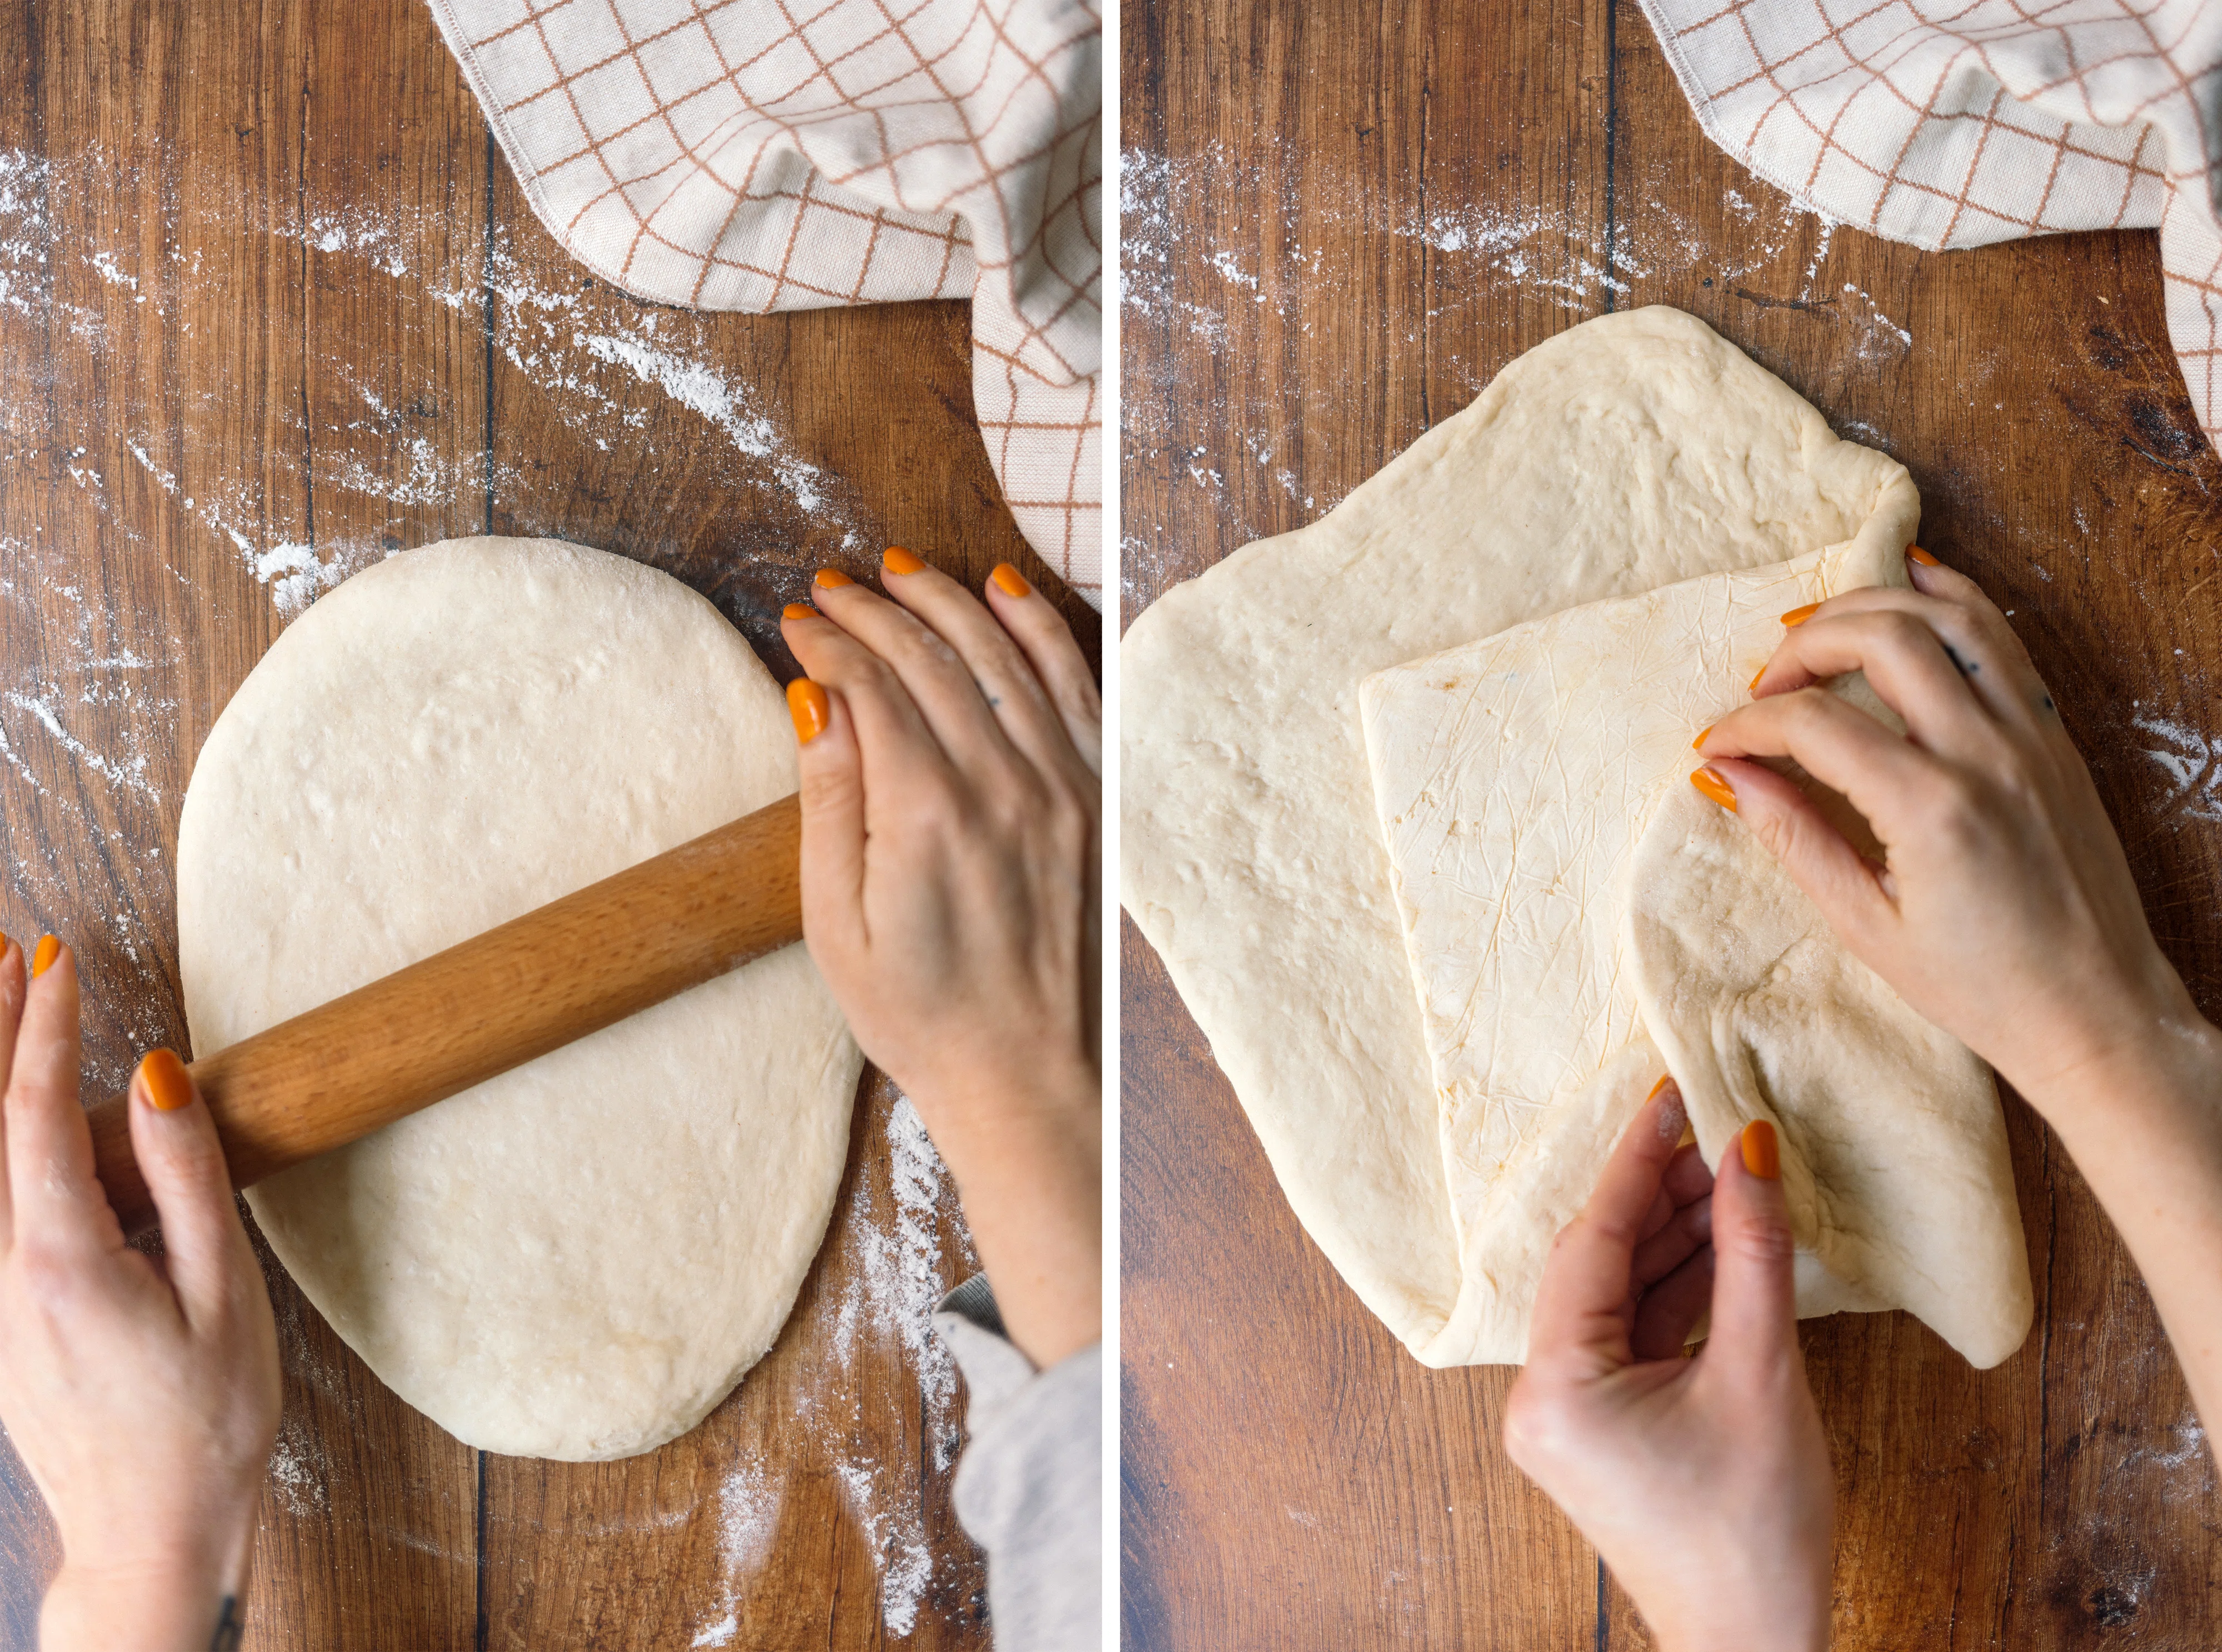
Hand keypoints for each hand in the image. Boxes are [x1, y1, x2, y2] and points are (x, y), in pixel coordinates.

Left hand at [0, 937, 280, 1651]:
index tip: (57, 958)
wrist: (152, 1529)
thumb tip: (157, 1077)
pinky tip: (8, 1117)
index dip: (44, 1026)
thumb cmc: (206, 1417)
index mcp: (60, 1260)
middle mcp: (1, 1274)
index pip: (36, 1112)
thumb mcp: (223, 1290)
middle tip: (5, 952)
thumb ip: (185, 1177)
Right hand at [781, 552, 1099, 1367]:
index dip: (828, 639)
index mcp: (927, 814)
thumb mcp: (836, 922)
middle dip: (874, 609)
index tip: (795, 618)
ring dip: (949, 601)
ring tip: (901, 572)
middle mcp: (1004, 785)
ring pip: (1002, 654)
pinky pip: (1073, 686)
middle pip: (932, 656)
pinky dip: (1040, 629)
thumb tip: (814, 698)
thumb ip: (829, 800)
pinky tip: (1006, 591)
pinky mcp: (1096, 798)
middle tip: (833, 586)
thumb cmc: (918, 1011)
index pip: (871, 684)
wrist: (1026, 1072)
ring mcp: (1062, 786)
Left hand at [1504, 1080, 1831, 1651]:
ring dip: (1674, 1241)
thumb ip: (1751, 1253)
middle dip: (1660, 1198)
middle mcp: (1541, 1399)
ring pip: (1619, 1296)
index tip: (1671, 1098)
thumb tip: (1750, 1151)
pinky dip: (1676, 1291)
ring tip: (1730, 1177)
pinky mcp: (1602, 1427)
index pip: (1594, 1243)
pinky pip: (1632, 1335)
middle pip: (1600, 1264)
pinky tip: (1721, 1241)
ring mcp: (1568, 1415)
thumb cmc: (1757, 1532)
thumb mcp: (1762, 1372)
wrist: (1759, 1648)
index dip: (1638, 1164)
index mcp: (1556, 1388)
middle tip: (1715, 1133)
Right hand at [1694, 550, 2189, 1120]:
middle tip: (1766, 685)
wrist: (2098, 1013)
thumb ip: (1794, 838)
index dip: (1748, 726)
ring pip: (1951, 616)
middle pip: (1883, 638)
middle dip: (1804, 645)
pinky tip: (1908, 587)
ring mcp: (2034, 735)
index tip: (1716, 745)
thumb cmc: (1982, 988)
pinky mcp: (2058, 736)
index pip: (1815, 725)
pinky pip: (2004, 638)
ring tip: (1820, 628)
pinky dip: (1952, 598)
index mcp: (1934, 809)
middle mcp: (1989, 754)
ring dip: (1874, 604)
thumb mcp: (1866, 927)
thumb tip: (1728, 778)